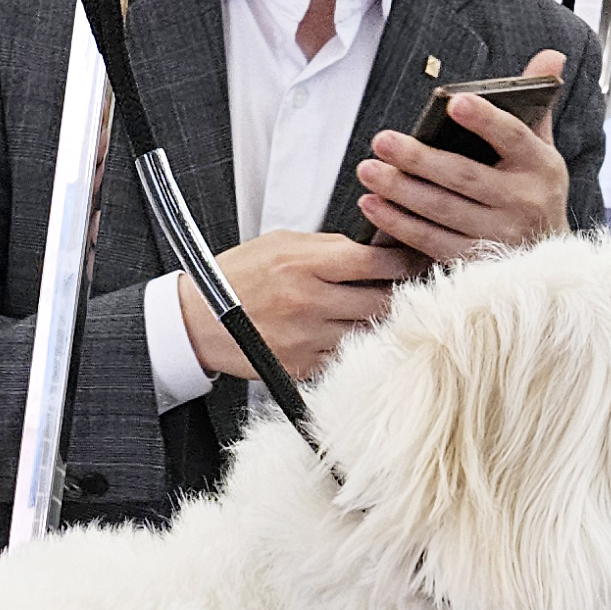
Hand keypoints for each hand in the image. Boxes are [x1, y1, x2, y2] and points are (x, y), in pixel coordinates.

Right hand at [177, 230, 418, 380]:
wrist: (197, 320)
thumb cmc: (237, 276)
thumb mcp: (281, 243)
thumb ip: (329, 246)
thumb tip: (376, 248)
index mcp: (304, 265)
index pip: (376, 263)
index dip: (403, 261)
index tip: (413, 261)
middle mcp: (307, 303)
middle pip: (380, 302)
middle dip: (398, 294)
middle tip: (408, 288)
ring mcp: (305, 339)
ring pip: (367, 333)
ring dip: (377, 323)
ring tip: (378, 311)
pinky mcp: (299, 366)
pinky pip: (344, 357)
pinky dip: (352, 346)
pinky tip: (346, 333)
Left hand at [351, 47, 572, 263]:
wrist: (545, 257)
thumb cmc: (532, 190)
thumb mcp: (541, 148)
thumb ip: (538, 100)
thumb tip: (549, 54)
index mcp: (540, 166)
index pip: (513, 137)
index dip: (485, 120)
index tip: (454, 103)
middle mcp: (524, 202)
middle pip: (465, 177)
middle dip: (419, 158)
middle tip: (381, 140)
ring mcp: (500, 235)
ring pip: (442, 211)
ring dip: (400, 191)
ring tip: (368, 170)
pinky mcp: (476, 262)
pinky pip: (431, 242)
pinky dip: (399, 225)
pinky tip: (372, 205)